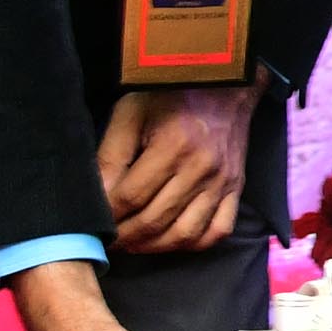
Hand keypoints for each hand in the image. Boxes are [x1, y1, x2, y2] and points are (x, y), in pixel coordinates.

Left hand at [97, 84, 256, 254]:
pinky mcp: (236, 189)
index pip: (131, 196)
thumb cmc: (171, 94)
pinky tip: (171, 239)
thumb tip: (98, 196)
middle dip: (125, 237)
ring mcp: (222, 182)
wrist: (225, 83)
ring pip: (185, 234)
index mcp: (173, 144)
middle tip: (108, 240)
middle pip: (155, 220)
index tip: (95, 223)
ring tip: (134, 243)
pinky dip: (193, 244)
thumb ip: (111, 153)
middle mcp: (201, 168)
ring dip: (154, 247)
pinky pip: (217, 232)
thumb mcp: (131, 112)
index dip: (109, 215)